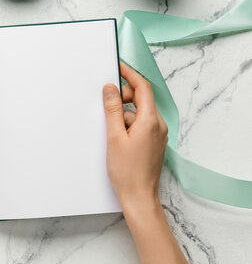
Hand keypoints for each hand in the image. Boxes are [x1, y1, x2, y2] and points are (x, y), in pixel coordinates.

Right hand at [102, 63, 196, 263]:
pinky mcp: (153, 143)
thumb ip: (112, 110)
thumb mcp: (114, 136)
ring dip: (123, 114)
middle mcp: (158, 125)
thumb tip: (110, 88)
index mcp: (150, 121)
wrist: (139, 197)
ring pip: (139, 113)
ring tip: (109, 129)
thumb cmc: (126, 171)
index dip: (130, 74)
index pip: (142, 88)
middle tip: (105, 101)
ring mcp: (157, 135)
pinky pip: (140, 124)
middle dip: (123, 97)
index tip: (118, 67)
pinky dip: (127, 124)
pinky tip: (116, 136)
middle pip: (141, 99)